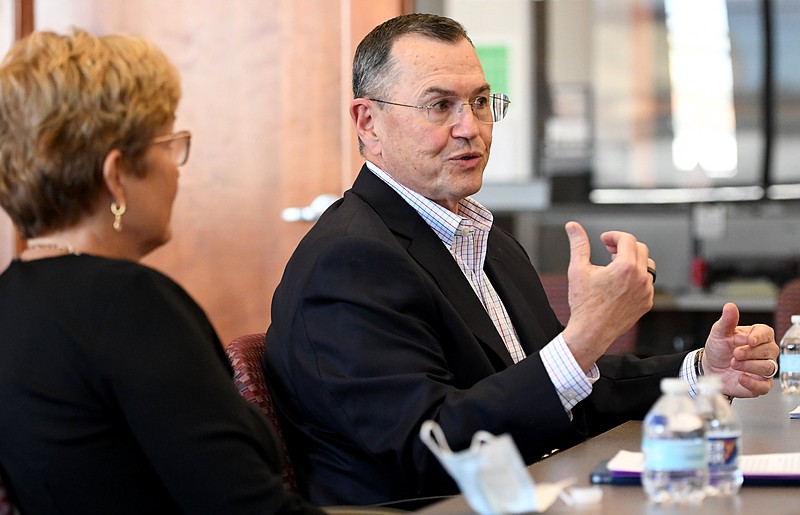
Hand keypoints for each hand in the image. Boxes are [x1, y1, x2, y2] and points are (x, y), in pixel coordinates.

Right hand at [561, 221, 654, 370]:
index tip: (604, 240)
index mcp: (625, 267)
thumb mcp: (578, 269)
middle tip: (609, 249)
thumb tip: (573, 227)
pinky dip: (636, 278)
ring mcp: (646, 291)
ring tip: (615, 266)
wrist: (591, 332)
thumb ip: (578, 244)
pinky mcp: (647, 302)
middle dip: (624, 245)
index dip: (613, 236)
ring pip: (646, 265)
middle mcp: (640, 278)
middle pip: (640, 248)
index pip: (627, 239)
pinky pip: (647, 283)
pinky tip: (620, 283)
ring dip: (632, 261)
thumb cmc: (584, 304)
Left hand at [702, 302, 777, 397]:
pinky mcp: (760, 384)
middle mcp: (764, 352)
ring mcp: (763, 368)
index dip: (759, 337)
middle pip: (768, 351)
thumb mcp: (719, 333)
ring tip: (733, 364)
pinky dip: (753, 383)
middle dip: (750, 353)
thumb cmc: (719, 349)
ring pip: (768, 367)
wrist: (710, 367)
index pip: (766, 333)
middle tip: (735, 354)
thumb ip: (726, 321)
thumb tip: (730, 307)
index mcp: (757, 336)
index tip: (749, 340)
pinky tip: (741, 378)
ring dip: (750, 366)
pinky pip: (764, 386)